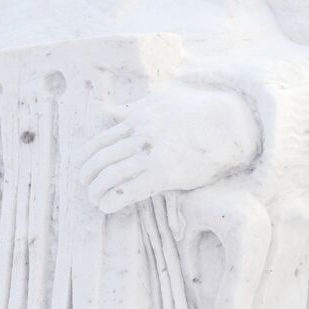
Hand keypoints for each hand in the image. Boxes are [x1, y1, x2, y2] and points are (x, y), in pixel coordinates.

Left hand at [79, 85, 258, 214]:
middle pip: (101, 159)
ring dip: (97, 191)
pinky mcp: (164, 173)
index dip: (85, 157)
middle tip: (85, 186)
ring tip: (95, 200)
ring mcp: (151, 154)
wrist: (228, 123)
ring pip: (111, 175)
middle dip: (88, 175)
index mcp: (137, 117)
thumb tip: (104, 110)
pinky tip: (107, 207)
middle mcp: (139, 134)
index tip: (80, 168)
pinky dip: (113, 200)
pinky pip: (129, 189)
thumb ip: (130, 108)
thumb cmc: (196, 112)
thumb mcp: (160, 101)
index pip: (101, 140)